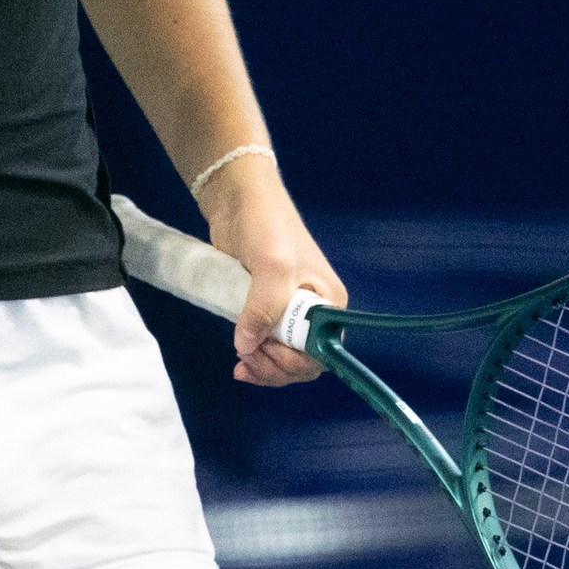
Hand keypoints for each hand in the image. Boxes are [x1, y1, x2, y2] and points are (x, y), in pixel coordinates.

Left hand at [201, 169, 345, 385]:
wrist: (239, 201)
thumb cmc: (267, 227)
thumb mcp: (272, 266)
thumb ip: (263, 308)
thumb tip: (247, 345)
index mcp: (328, 303)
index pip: (321, 351)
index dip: (294, 361)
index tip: (267, 350)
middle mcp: (313, 312)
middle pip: (302, 360)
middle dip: (276, 367)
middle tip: (247, 356)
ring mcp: (288, 311)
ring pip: (283, 356)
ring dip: (263, 365)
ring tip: (241, 360)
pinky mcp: (264, 308)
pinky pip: (266, 343)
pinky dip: (255, 355)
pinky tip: (241, 357)